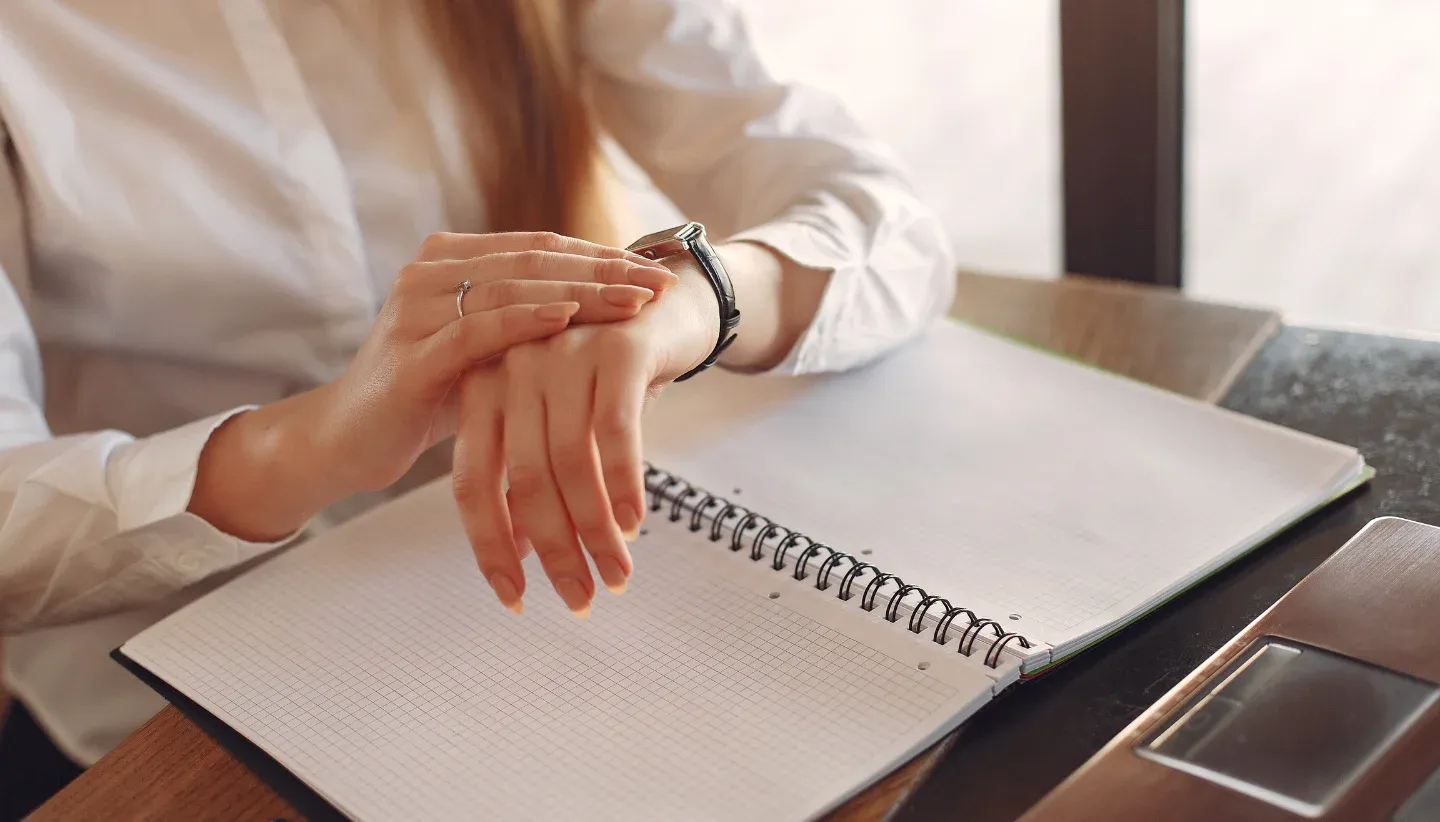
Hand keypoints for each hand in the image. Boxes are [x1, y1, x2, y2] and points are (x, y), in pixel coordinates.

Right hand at [189, 232, 675, 541]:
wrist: (347, 440)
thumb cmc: (426, 397)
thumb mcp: (485, 352)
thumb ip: (529, 323)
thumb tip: (611, 315)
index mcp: (450, 261)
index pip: (540, 248)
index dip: (600, 256)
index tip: (656, 271)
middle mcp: (431, 272)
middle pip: (534, 260)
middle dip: (604, 270)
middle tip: (659, 283)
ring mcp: (416, 308)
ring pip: (512, 288)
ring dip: (580, 293)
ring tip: (633, 301)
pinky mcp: (411, 354)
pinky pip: (477, 330)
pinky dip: (525, 321)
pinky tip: (570, 318)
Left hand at [451, 254, 721, 615]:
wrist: (668, 302)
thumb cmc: (605, 373)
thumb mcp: (559, 421)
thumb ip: (530, 475)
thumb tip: (518, 551)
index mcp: (483, 386)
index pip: (471, 481)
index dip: (490, 546)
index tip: (514, 597)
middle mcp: (513, 366)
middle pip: (520, 479)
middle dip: (552, 550)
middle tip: (579, 598)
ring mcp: (562, 353)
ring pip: (569, 462)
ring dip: (593, 530)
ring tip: (615, 574)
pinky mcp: (615, 348)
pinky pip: (615, 431)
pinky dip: (624, 485)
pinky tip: (634, 524)